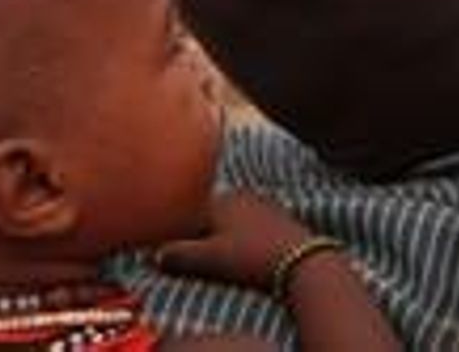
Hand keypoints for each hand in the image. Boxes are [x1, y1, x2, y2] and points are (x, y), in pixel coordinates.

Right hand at [156, 190, 334, 293]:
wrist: (305, 263)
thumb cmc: (253, 258)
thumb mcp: (210, 260)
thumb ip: (179, 255)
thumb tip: (152, 255)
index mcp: (218, 200)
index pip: (190, 211)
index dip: (181, 229)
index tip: (175, 245)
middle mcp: (239, 194)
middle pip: (213, 212)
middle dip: (204, 229)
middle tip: (201, 252)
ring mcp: (263, 204)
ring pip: (235, 217)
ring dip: (228, 233)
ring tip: (228, 254)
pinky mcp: (283, 218)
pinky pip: (255, 224)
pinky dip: (248, 236)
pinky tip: (251, 252)